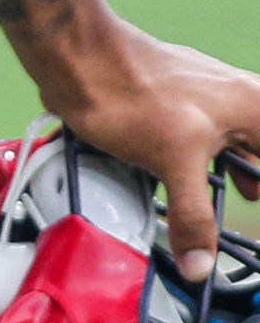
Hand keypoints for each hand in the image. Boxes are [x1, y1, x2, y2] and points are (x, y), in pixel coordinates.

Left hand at [42, 20, 259, 280]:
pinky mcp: (175, 103)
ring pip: (233, 145)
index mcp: (254, 105)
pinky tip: (185, 186)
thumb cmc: (133, 92)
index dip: (256, 184)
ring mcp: (205, 97)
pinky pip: (203, 140)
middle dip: (251, 182)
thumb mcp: (175, 162)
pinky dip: (202, 166)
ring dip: (232, 176)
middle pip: (256, 151)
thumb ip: (195, 217)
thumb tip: (200, 265)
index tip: (249, 204)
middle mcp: (237, 97)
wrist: (80, 56)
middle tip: (245, 205)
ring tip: (231, 203)